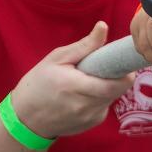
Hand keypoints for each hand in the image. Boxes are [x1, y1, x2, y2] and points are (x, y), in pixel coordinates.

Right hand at [11, 22, 134, 138]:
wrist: (25, 118)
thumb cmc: (38, 83)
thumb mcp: (57, 58)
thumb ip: (84, 45)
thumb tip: (103, 27)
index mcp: (77, 87)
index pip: (116, 84)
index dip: (125, 72)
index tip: (121, 61)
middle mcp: (86, 106)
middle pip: (117, 90)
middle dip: (114, 76)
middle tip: (101, 67)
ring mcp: (90, 118)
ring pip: (111, 98)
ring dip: (106, 87)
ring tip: (87, 80)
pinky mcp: (91, 124)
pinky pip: (103, 106)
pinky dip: (99, 98)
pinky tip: (82, 95)